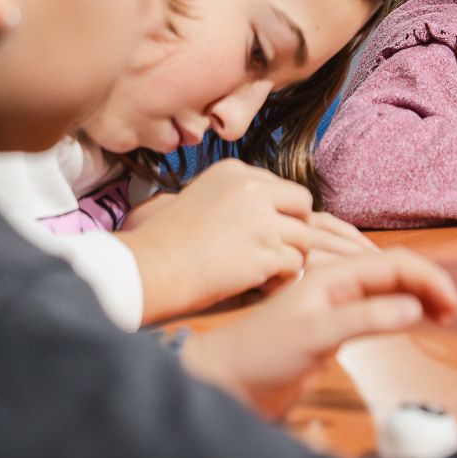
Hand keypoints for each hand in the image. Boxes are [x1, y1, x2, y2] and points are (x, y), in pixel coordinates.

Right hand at [120, 160, 372, 319]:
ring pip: (304, 237)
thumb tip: (263, 210)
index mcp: (234, 171)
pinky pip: (295, 265)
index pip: (280, 186)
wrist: (152, 267)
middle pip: (302, 203)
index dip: (278, 212)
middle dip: (295, 228)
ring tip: (267, 273)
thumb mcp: (198, 196)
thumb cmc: (166, 241)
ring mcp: (262, 220)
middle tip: (277, 251)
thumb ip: (233, 196)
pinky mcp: (266, 252)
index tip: (264, 232)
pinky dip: (284, 280)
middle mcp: (252, 189)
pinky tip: (263, 286)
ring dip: (290, 258)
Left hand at [179, 249, 456, 418]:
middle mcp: (336, 285)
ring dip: (417, 296)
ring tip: (443, 316)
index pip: (394, 264)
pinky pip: (376, 309)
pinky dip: (400, 312)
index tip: (453, 303)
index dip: (428, 278)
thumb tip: (413, 307)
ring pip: (388, 289)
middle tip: (454, 313)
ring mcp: (334, 305)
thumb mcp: (315, 336)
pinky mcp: (332, 327)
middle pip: (394, 272)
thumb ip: (363, 320)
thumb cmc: (261, 355)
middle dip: (428, 285)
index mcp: (333, 276)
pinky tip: (412, 322)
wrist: (225, 380)